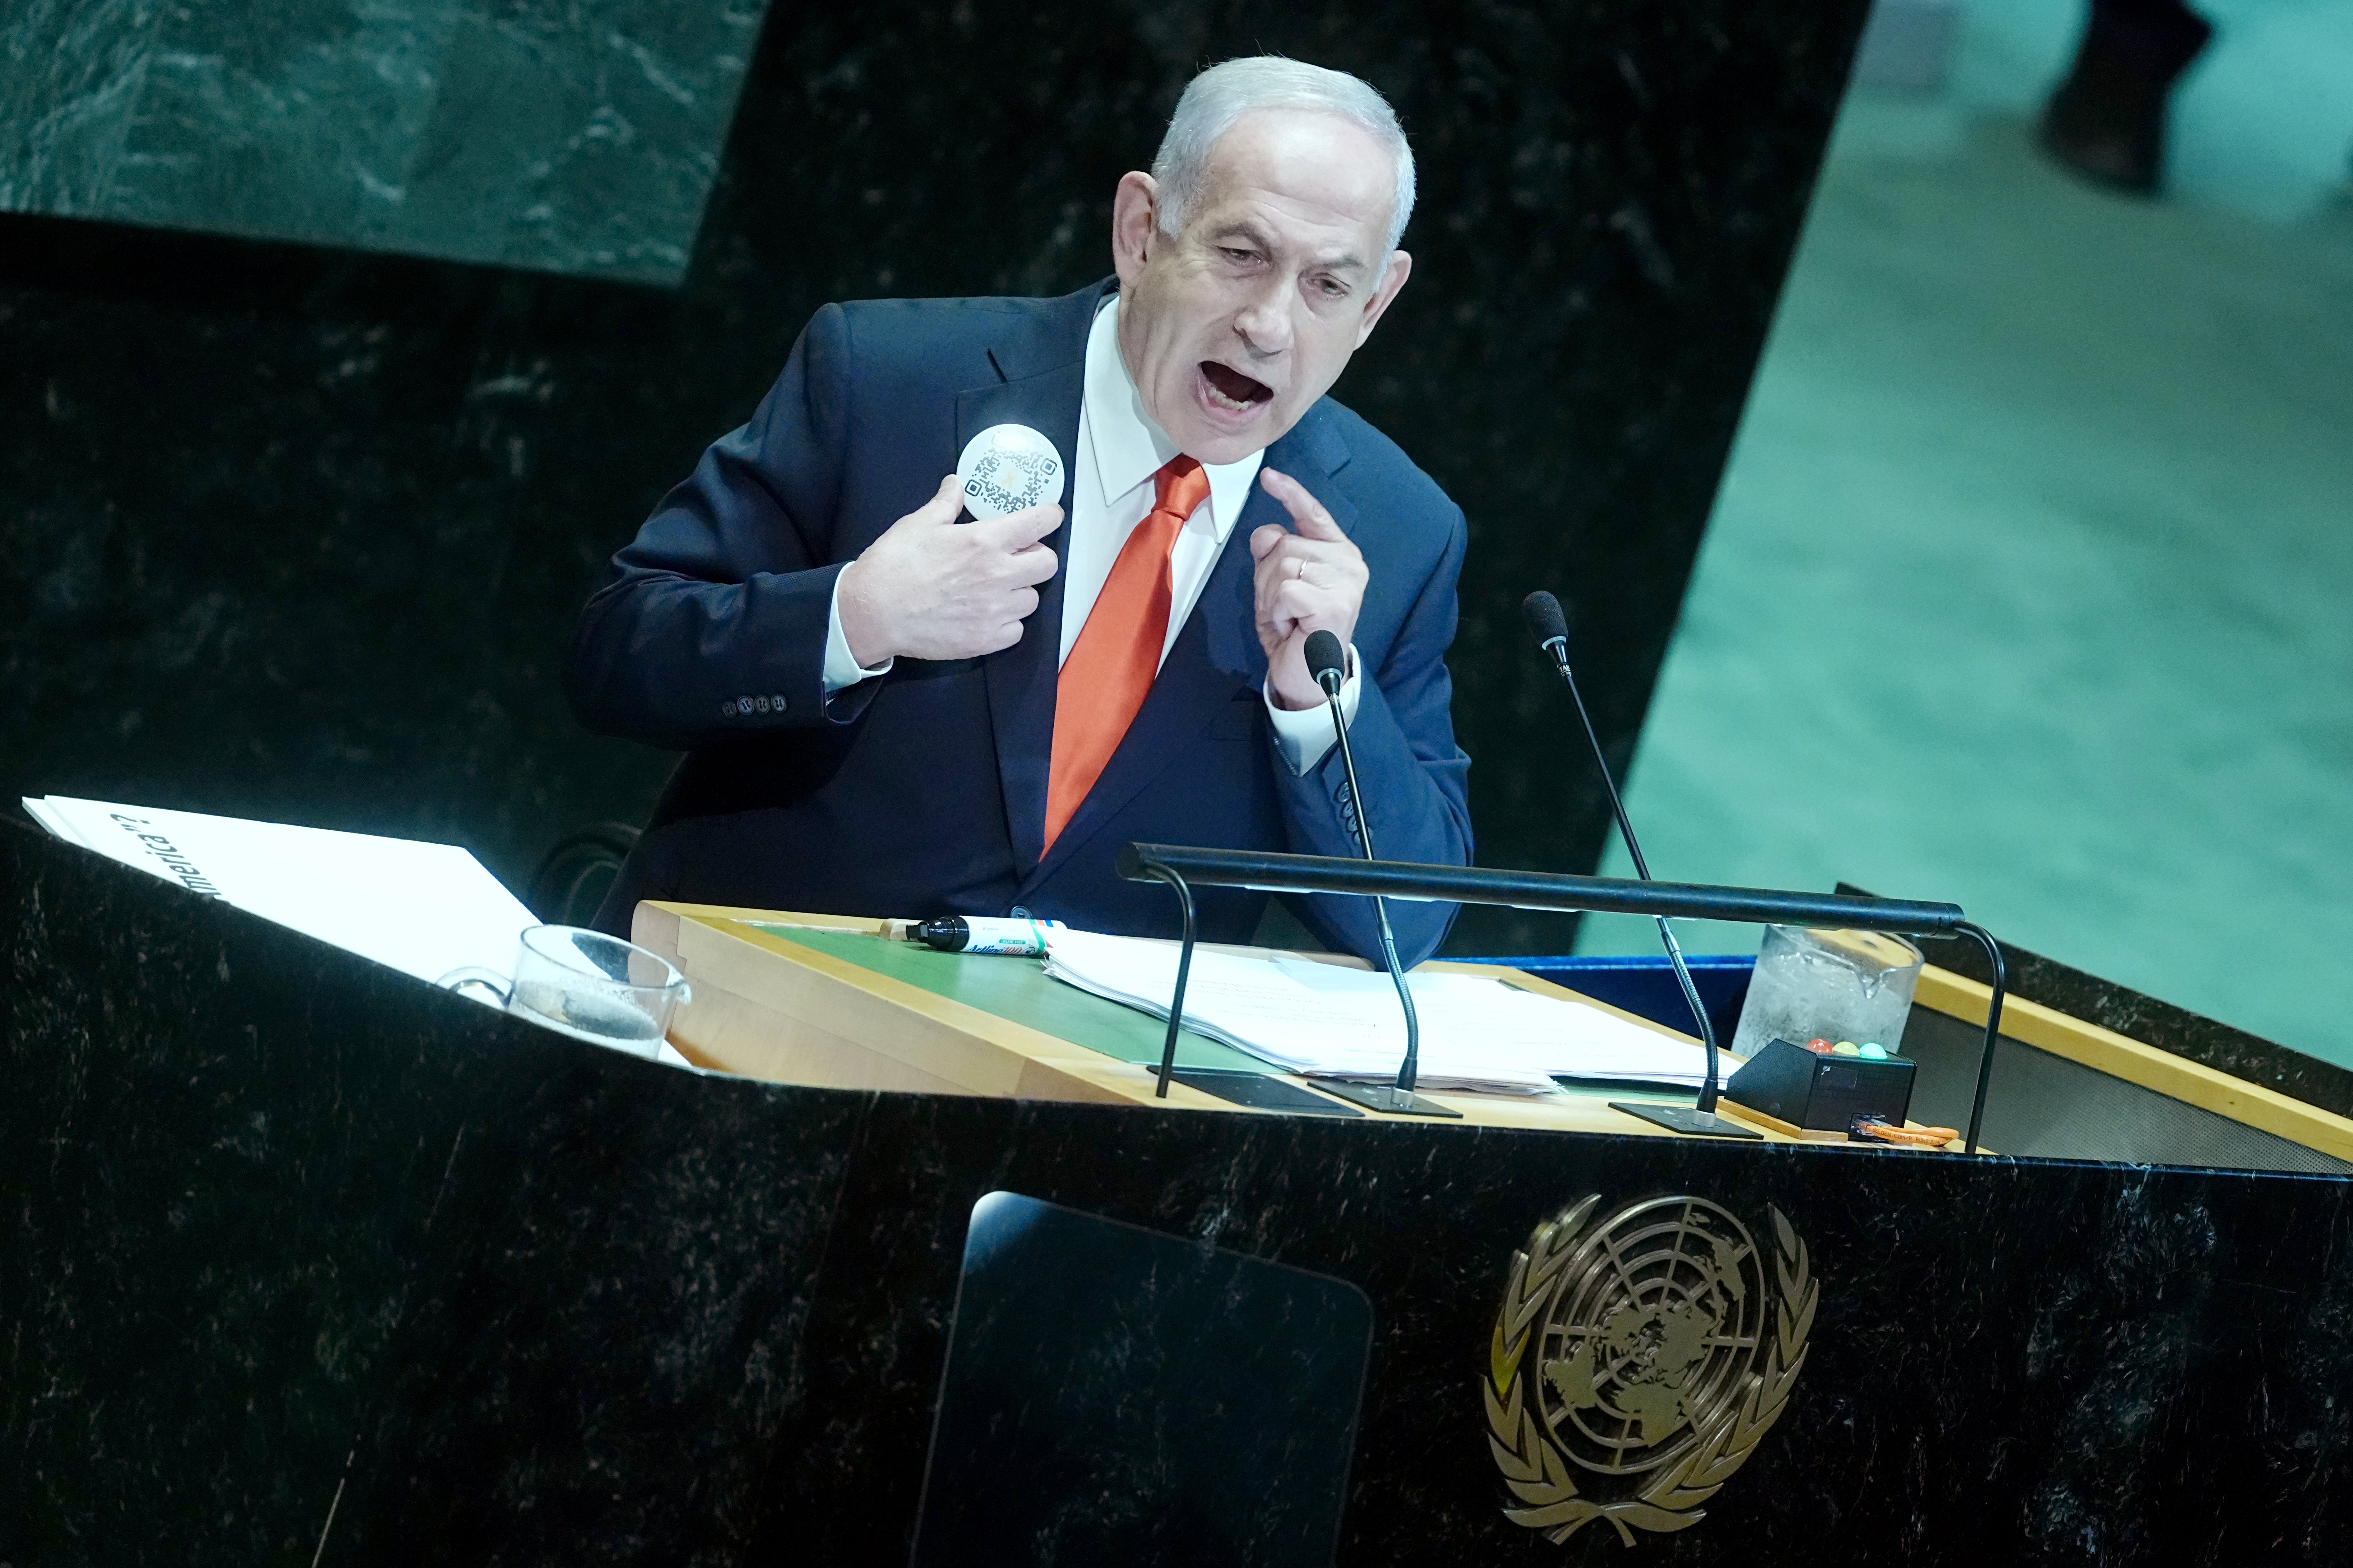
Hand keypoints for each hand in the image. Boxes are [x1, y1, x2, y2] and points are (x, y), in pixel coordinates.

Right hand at [836, 475, 1061, 663]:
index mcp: (984, 541)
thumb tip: (955, 484)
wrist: (872, 613)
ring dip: (1019, 591)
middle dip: (1037, 556)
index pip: (1041, 523)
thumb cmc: (893, 565)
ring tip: (995, 588)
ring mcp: (994, 611)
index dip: (1049, 517)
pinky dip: (1007, 623)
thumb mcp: (918, 524)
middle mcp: (997, 576)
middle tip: (1017, 556)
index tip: (1046, 517)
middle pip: (1048, 564)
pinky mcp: (986, 640)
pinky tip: (986, 614)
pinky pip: (1016, 630)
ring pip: (1032, 599)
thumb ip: (945, 504)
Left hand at [1250, 468, 1366, 709]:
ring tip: (1288, 618)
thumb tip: (1265, 534)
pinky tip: (1292, 627)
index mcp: (1339, 554)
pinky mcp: (1336, 602)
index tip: (1269, 475)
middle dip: (1266, 577)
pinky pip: (1285, 589)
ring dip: (1271, 597)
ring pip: (1282, 564)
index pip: (1313, 515)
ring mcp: (1347, 582)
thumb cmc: (1296, 632)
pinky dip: (1277, 612)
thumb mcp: (1276, 588)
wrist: (1310, 679)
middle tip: (1280, 608)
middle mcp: (1349, 562)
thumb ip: (1273, 557)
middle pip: (1283, 544)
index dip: (1291, 493)